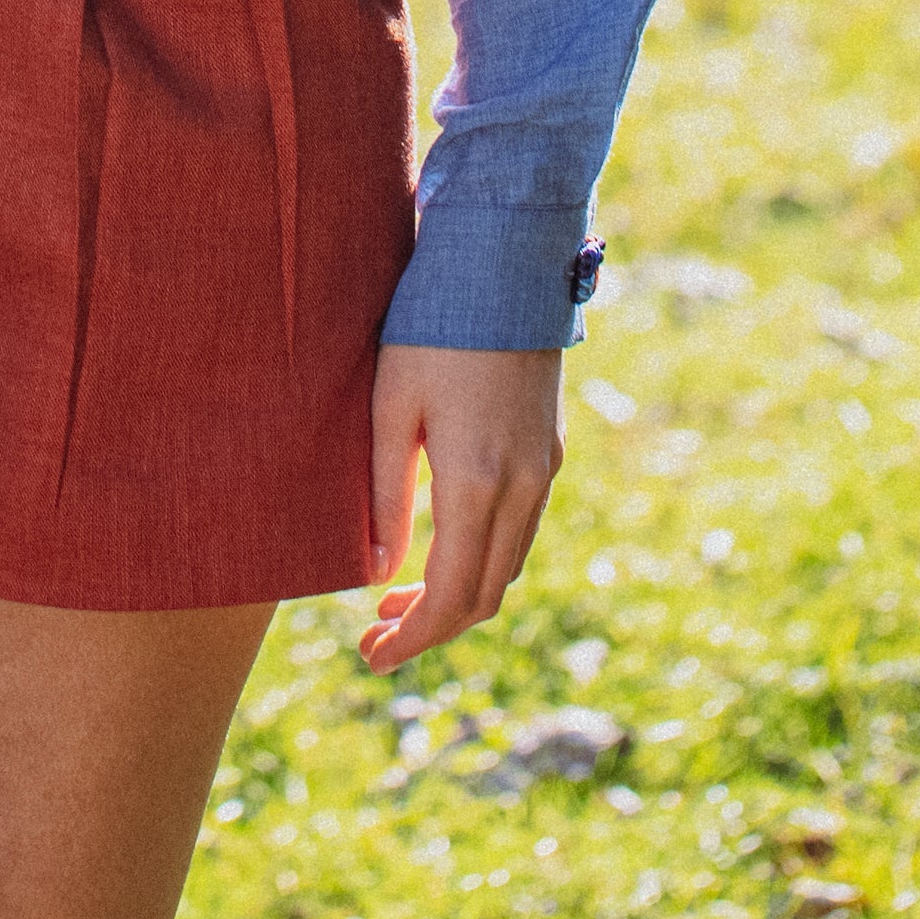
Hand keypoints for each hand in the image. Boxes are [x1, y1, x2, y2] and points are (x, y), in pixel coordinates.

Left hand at [360, 344, 563, 672]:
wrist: (505, 262)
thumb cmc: (432, 326)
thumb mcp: (390, 406)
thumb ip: (384, 493)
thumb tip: (376, 571)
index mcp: (477, 484)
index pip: (450, 597)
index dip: (411, 638)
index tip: (370, 656)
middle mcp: (522, 489)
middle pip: (484, 597)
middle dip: (430, 627)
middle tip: (375, 636)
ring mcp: (543, 470)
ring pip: (506, 567)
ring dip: (458, 595)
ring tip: (398, 596)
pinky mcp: (549, 449)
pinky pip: (520, 530)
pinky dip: (482, 558)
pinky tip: (442, 544)